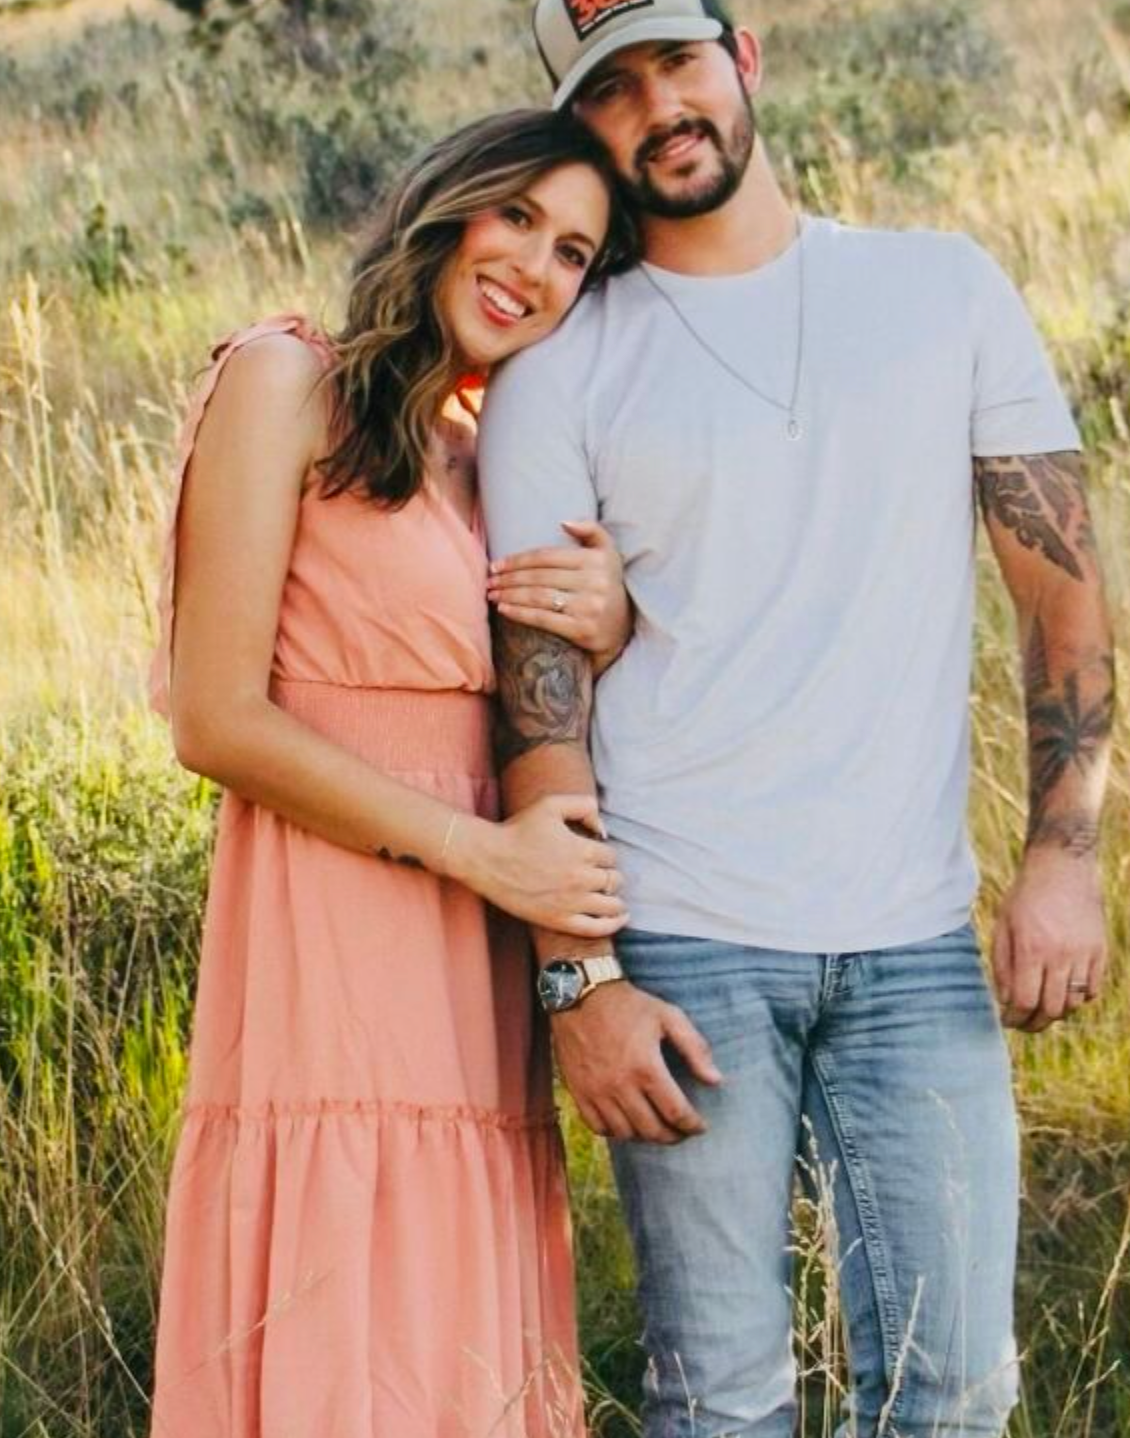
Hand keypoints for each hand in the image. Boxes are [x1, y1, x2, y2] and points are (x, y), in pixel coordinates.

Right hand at [448, 795, 626, 937]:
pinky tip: (620, 918)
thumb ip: (583, 806)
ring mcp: (571, 902)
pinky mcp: (559, 919)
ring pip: (611, 905)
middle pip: (614, 880)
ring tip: (613, 897)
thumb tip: (603, 829)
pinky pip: (596, 928)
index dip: (605, 854)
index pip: (612, 856)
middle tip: (600, 874)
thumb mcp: (551, 805)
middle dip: (611, 875)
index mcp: (582, 850)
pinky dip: (613, 924)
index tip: (594, 855)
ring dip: (616, 900)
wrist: (487, 858)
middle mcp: (581, 878)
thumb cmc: (518, 830)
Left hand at [487, 520, 631, 667]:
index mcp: (596, 560)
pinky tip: (503, 609)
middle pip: (540, 577)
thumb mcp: (607, 553)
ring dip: (509, 595)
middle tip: (489, 581)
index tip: (496, 565)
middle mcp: (595, 582)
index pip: (547, 557)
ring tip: (492, 594)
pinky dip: (520, 613)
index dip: (518, 560)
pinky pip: (544, 619)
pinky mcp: (582, 630)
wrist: (622, 630)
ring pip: (539, 597)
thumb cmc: (606, 585)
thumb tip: (564, 521)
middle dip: (509, 578)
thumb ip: (591, 530)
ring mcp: (589, 607)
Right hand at [551, 979, 721, 1143]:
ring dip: (645, 1136)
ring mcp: (597, 1091)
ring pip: (625, 1133)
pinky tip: (626, 1123)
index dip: (692, 1125)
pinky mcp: (578, 1091)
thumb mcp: (668, 1016)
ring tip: (656, 1128)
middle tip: (681, 1132)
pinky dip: (615, 1132)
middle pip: (652, 1130)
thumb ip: (695, 1048)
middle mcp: (620, 1085)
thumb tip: (715, 1080)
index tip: (700, 1126)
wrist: (580, 995)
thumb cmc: (628, 1005)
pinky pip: (598, 1127)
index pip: (676, 1113)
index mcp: (646, 1067)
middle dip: (672, 1136)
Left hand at [991, 848, 1107, 1031]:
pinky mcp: (1100, 951)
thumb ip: (1002, 965)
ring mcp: (1084, 954)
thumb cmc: (1025, 896)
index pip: (1025, 1001)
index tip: (1007, 1021)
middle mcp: (1060, 955)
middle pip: (1051, 1009)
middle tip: (1024, 1024)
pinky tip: (1064, 993)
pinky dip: (1079, 998)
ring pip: (1074, 1004)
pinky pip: (1093, 990)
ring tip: (1043, 1008)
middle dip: (1035, 1023)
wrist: (1062, 868)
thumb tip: (1006, 1000)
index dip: (1015, 1018)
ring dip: (1057, 1012)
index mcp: (1031, 949)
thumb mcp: (1003, 926)